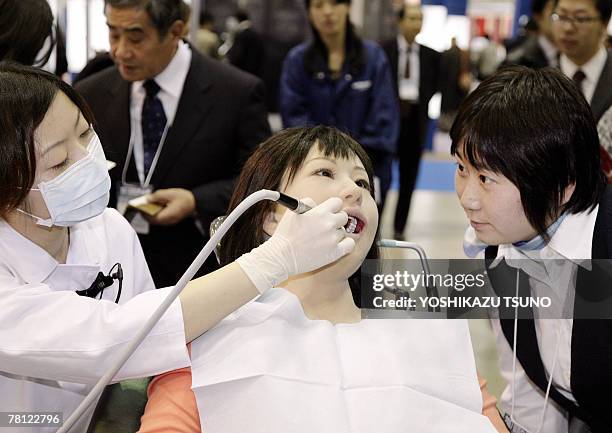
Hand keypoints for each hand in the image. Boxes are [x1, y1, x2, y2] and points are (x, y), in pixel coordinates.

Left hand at [145, 188, 195, 225]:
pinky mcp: (173, 218)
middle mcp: (168, 221)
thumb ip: (156, 196)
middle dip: (147, 212)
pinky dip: (158, 212)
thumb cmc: (185, 198)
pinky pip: (162, 217)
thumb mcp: (168, 194)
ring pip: (157, 219)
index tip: (139, 206)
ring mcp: (170, 221)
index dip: (143, 212)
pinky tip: (158, 205)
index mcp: (166, 216)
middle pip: (152, 219)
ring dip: (152, 212)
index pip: (150, 217)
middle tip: (143, 205)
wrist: (196, 201)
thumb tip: (148, 198)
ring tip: (150, 204)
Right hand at [236, 197, 354, 292]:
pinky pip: (350, 244)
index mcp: (319, 212)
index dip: (333, 208)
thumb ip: (308, 203)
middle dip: (335, 220)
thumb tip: (318, 205)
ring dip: (336, 234)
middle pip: (343, 217)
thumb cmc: (285, 236)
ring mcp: (333, 238)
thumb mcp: (293, 212)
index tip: (329, 213)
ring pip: (344, 231)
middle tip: (325, 227)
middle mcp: (329, 224)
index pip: (337, 202)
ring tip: (323, 240)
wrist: (281, 256)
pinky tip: (335, 246)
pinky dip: (345, 244)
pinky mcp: (335, 253)